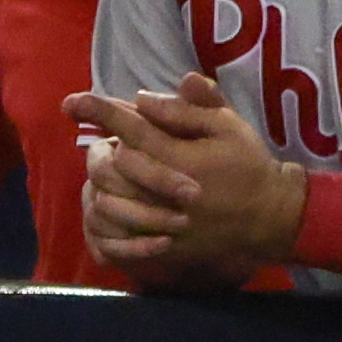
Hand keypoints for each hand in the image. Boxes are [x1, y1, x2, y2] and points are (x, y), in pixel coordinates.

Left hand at [69, 73, 300, 281]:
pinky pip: (120, 233)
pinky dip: (108, 215)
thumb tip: (145, 97)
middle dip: (103, 147)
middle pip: (114, 163)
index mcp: (184, 158)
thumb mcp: (231, 127)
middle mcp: (168, 190)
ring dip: (103, 180)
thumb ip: (192, 108)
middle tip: (105, 139)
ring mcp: (164, 221)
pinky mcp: (163, 243)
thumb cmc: (249, 166)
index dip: (100, 113)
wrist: (270, 217)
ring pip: (110, 199)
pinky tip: (109, 200)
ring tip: (108, 168)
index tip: (72, 102)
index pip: (132, 130)